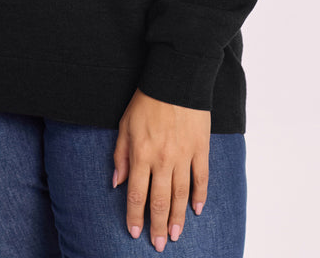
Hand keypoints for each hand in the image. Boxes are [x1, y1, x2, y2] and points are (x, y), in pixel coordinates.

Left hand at [113, 88, 209, 251]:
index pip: (137, 193)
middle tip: (159, 244)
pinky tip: (197, 210)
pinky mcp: (201, 148)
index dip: (134, 215)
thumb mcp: (125, 124)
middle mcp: (162, 159)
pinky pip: (202, 178)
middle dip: (158, 225)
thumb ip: (121, 155)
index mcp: (141, 153)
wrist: (176, 78)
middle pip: (160, 200)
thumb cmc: (147, 100)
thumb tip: (117, 182)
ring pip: (180, 194)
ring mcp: (184, 155)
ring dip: (178, 217)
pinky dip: (200, 195)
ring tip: (176, 235)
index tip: (134, 232)